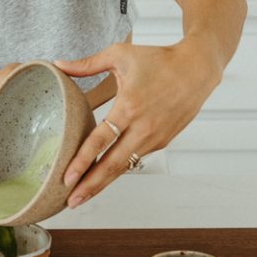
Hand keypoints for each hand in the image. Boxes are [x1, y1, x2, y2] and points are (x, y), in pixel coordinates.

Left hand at [54, 39, 222, 207]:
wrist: (196, 69)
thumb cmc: (158, 59)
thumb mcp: (119, 55)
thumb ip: (87, 64)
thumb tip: (59, 65)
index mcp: (130, 106)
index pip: (100, 141)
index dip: (82, 161)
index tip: (66, 178)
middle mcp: (143, 127)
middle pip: (112, 164)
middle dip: (90, 185)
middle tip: (71, 201)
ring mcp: (155, 137)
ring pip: (125, 167)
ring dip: (103, 183)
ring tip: (83, 196)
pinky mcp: (163, 141)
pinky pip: (136, 158)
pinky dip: (119, 169)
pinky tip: (104, 176)